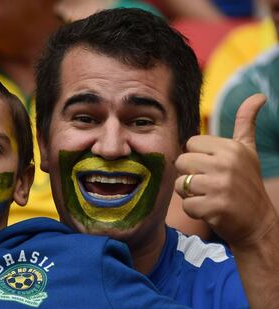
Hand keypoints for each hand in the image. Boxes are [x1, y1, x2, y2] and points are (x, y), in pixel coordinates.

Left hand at [174, 94, 276, 245]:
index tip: (212, 168)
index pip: (190, 143)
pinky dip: (194, 211)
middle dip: (190, 175)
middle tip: (209, 185)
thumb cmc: (247, 183)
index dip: (196, 157)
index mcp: (231, 147)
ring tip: (210, 197)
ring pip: (180, 183)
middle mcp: (226, 163)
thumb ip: (246, 122)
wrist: (257, 223)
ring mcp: (220, 186)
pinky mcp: (214, 207)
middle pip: (181, 162)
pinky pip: (185, 205)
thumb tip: (258, 96)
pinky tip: (211, 211)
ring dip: (190, 194)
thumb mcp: (248, 150)